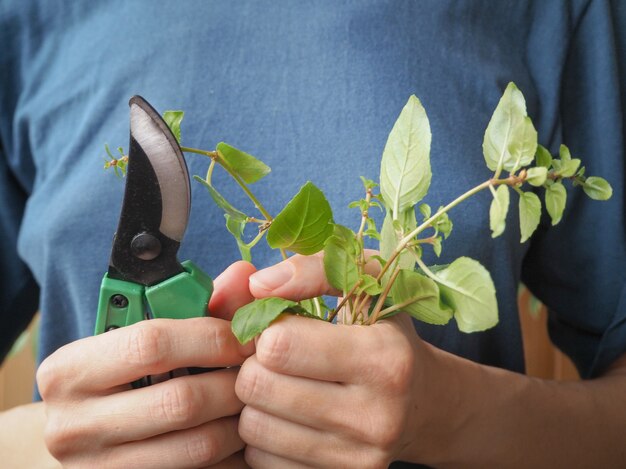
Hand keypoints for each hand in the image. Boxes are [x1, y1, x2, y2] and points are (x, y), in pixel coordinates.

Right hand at [38, 261, 256, 468]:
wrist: (84, 440)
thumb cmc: (121, 376)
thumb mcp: (142, 335)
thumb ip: (194, 304)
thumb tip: (244, 275)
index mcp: (69, 369)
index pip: (152, 344)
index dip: (213, 337)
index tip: (249, 335)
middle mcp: (72, 425)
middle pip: (181, 401)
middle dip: (234, 383)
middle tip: (262, 372)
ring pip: (198, 446)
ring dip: (240, 421)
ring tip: (254, 402)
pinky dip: (233, 455)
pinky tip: (241, 437)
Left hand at [235, 254, 435, 467]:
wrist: (428, 403)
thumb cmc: (389, 332)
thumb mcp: (368, 283)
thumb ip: (312, 271)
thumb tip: (257, 286)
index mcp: (384, 359)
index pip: (279, 345)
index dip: (267, 328)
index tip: (279, 326)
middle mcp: (375, 417)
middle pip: (258, 387)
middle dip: (255, 364)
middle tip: (274, 356)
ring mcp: (357, 459)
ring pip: (253, 428)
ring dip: (255, 400)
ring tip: (281, 382)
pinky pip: (261, 459)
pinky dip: (264, 433)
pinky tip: (287, 414)